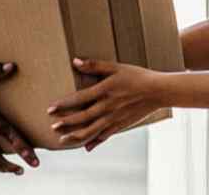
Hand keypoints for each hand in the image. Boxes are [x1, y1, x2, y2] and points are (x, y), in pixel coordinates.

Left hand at [46, 58, 166, 151]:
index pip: (78, 99)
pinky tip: (86, 147)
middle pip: (82, 118)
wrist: (158, 91)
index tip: (50, 109)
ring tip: (62, 141)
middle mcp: (107, 107)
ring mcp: (114, 118)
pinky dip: (95, 142)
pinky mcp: (121, 125)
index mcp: (104, 91)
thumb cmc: (137, 76)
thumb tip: (75, 61)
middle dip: (66, 124)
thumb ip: (95, 65)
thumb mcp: (116, 67)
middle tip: (52, 127)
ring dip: (75, 137)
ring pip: (91, 131)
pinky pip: (105, 136)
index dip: (63, 105)